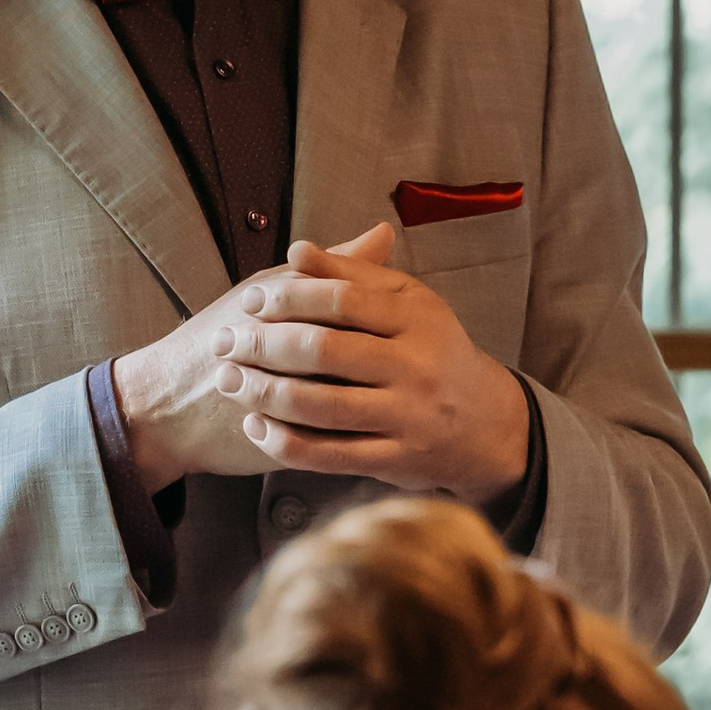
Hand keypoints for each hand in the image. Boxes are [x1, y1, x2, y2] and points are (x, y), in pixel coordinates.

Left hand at [114, 223, 530, 504]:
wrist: (485, 422)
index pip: (341, 300)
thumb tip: (297, 249)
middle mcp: (416, 366)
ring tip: (228, 380)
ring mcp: (407, 416)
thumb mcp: (407, 304)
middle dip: (264, 345)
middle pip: (325, 351)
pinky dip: (284, 442)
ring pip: (322, 405)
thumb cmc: (432, 351)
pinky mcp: (395, 460)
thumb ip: (353, 276)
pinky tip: (255, 426)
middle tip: (224, 341)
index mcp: (417, 317)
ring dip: (264, 393)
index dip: (288, 297)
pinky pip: (329, 454)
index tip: (249, 301)